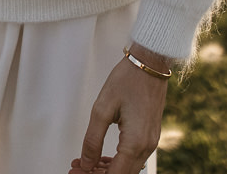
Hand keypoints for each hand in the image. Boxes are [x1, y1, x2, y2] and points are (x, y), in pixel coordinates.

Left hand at [76, 46, 172, 173]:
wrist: (149, 64)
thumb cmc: (127, 80)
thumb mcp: (102, 108)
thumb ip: (92, 140)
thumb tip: (86, 163)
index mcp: (135, 142)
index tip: (75, 172)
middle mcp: (147, 147)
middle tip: (76, 168)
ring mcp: (150, 142)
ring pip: (127, 168)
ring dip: (106, 170)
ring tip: (83, 163)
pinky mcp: (149, 136)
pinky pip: (133, 158)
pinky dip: (116, 161)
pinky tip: (100, 158)